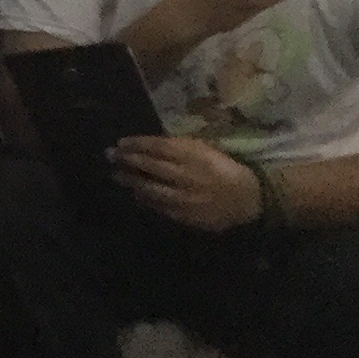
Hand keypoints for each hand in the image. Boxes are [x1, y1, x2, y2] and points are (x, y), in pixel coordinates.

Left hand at [110, 134, 263, 231]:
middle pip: (151, 166)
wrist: (249, 198)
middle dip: (127, 160)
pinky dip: (146, 200)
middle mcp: (189, 175)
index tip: (120, 142)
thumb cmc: (223, 169)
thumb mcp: (205, 149)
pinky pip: (161, 207)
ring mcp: (187, 197)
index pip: (158, 147)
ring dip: (132, 181)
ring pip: (152, 188)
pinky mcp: (188, 215)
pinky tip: (137, 194)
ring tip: (116, 175)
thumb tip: (148, 145)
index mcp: (195, 156)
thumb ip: (178, 147)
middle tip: (110, 156)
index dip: (136, 144)